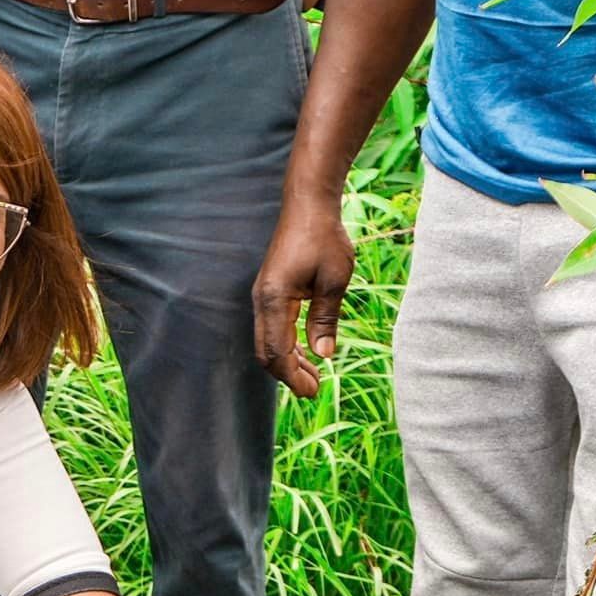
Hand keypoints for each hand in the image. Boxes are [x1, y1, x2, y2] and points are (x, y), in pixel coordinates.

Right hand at [253, 189, 354, 395]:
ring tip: (313, 376)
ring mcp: (263, 297)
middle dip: (288, 375)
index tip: (313, 391)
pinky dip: (287, 345)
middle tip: (314, 390)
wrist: (308, 205)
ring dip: (288, 362)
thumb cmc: (324, 238)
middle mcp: (262, 301)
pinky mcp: (270, 293)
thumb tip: (324, 355)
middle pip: (266, 352)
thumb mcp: (334, 280)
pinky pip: (272, 328)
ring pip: (268, 342)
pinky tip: (306, 351)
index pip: (277, 351)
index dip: (293, 376)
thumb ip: (325, 319)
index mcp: (275, 300)